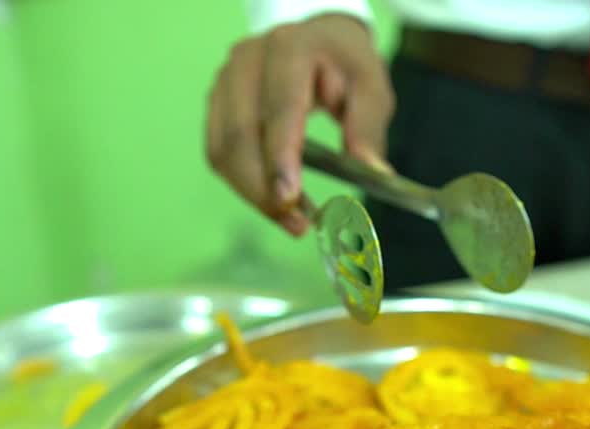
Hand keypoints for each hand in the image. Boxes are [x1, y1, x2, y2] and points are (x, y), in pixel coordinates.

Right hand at [206, 14, 394, 234]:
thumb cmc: (344, 65)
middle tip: (296, 225)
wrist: (317, 42)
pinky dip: (242, 184)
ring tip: (290, 220)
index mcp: (290, 48)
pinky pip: (218, 153)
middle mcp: (247, 60)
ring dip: (251, 193)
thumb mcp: (371, 86)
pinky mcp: (216, 104)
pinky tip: (271, 200)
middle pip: (240, 135)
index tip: (289, 198)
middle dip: (262, 188)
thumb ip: (369, 126)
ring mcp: (224, 81)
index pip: (279, 108)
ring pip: (223, 150)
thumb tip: (372, 172)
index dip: (280, 157)